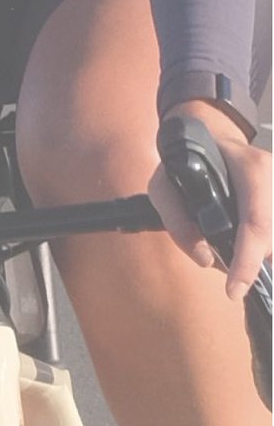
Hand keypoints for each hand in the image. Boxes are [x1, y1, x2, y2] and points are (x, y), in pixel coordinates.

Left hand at [149, 102, 270, 299]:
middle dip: (251, 263)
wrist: (212, 134)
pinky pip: (272, 232)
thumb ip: (176, 220)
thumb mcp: (163, 182)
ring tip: (236, 259)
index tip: (234, 290)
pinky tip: (246, 251)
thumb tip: (204, 259)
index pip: (256, 223)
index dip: (247, 261)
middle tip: (231, 278)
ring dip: (257, 255)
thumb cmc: (185, 160)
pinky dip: (262, 247)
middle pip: (271, 237)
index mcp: (250, 170)